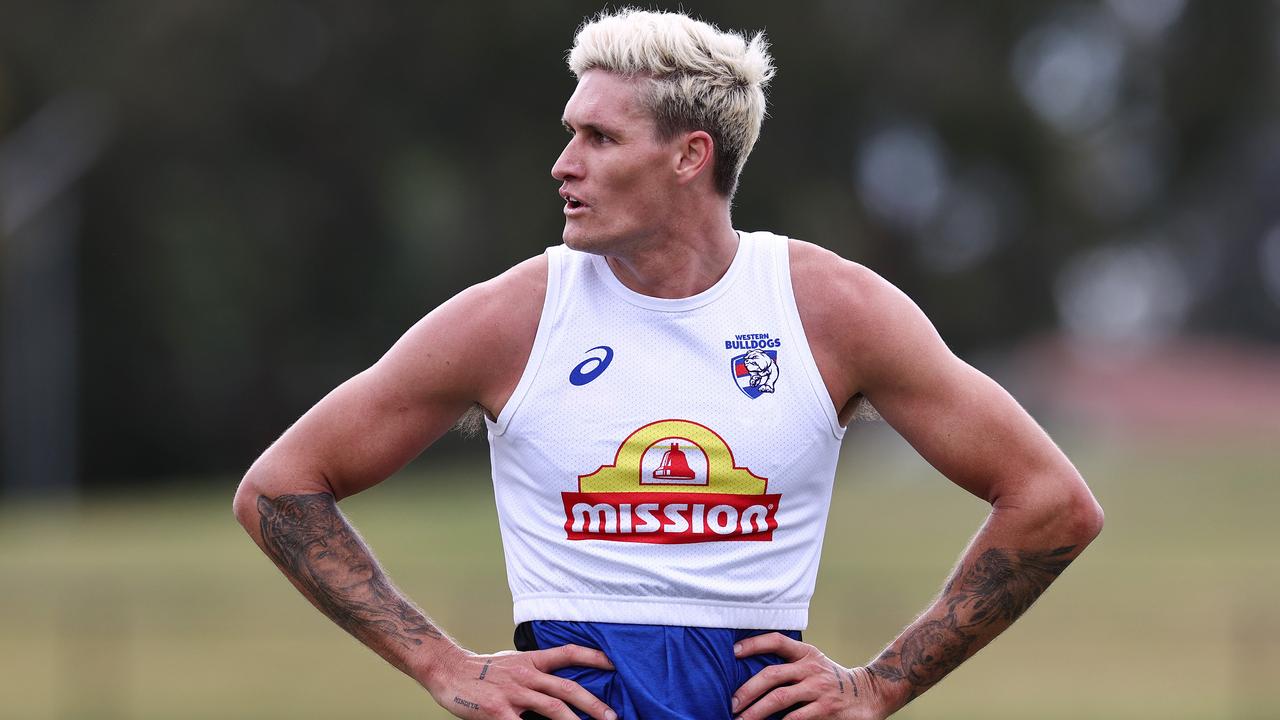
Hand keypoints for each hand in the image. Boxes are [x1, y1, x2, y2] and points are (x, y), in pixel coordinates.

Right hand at [427, 644, 617, 719]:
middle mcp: (526, 674)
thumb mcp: (513, 662)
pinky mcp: (498, 711)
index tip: (614, 664)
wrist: (448, 670)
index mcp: (531, 660)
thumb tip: (559, 682)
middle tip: (612, 717)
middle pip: (567, 688)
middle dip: (593, 704)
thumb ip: (536, 670)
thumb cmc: (483, 670)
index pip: (568, 653)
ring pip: (553, 707)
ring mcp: (513, 693)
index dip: (593, 656)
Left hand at [731, 633, 889, 719]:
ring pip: (779, 698)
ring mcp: (818, 688)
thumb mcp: (813, 664)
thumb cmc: (831, 680)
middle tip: (731, 704)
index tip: (733, 651)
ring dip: (756, 711)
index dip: (755, 644)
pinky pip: (796, 717)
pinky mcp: (825, 708)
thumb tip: (751, 675)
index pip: (777, 641)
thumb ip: (790, 666)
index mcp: (806, 653)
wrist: (870, 694)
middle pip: (772, 674)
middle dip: (747, 690)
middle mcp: (811, 668)